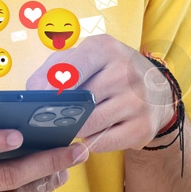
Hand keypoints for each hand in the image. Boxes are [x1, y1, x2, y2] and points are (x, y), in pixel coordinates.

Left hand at [23, 35, 173, 154]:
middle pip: (77, 102)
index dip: (50, 86)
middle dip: (59, 113)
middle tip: (51, 117)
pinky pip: (101, 143)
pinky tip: (93, 132)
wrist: (157, 89)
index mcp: (105, 49)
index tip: (38, 99)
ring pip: (88, 126)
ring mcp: (136, 101)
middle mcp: (124, 73)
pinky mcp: (142, 127)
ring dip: (74, 129)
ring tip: (73, 122)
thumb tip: (33, 92)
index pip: (71, 67)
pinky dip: (90, 141)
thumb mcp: (87, 56)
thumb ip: (54, 68)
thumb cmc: (111, 70)